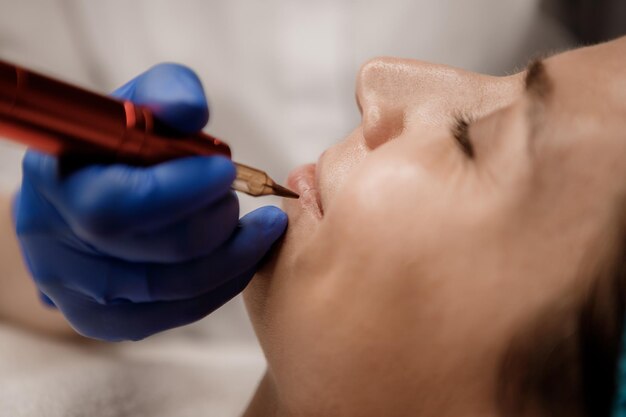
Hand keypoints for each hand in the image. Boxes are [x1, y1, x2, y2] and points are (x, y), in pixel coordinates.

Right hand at [14, 63, 286, 340]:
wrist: (90, 192)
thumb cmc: (119, 146)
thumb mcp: (139, 105)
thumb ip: (166, 92)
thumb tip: (190, 109)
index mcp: (53, 182)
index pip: (114, 207)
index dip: (178, 193)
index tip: (226, 172)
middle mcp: (53, 246)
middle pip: (151, 256)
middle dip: (214, 224)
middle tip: (237, 196)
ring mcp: (76, 292)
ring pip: (174, 290)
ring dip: (233, 255)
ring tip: (257, 224)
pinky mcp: (106, 320)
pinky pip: (180, 313)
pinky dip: (226, 282)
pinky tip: (245, 252)